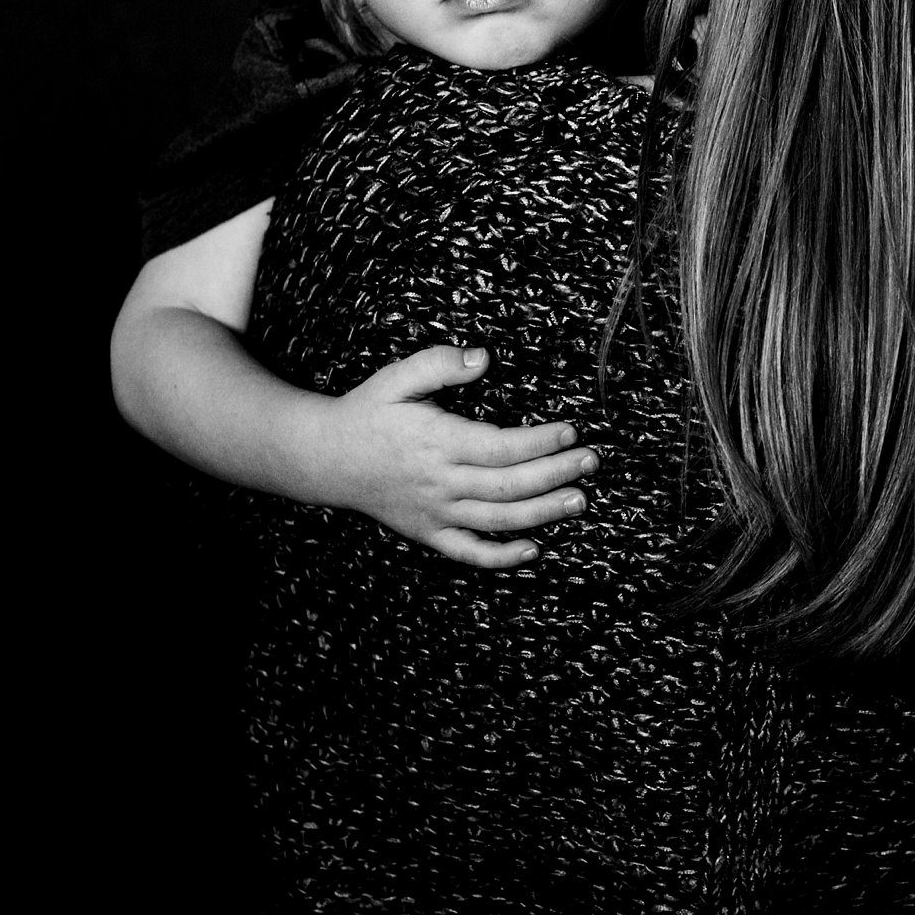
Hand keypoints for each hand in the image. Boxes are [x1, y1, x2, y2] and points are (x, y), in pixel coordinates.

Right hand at [315, 345, 600, 567]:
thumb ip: (439, 363)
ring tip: (580, 501)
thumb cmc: (367, 413)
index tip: (571, 432)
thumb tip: (484, 357)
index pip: (500, 447)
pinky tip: (534, 549)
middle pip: (507, 485)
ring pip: (497, 521)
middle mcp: (439, 482)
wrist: (323, 458)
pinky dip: (501, 557)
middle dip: (555, 475)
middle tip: (591, 462)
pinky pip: (468, 553)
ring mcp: (433, 513)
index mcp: (436, 442)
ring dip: (542, 514)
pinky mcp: (427, 533)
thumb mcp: (396, 378)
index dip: (540, 442)